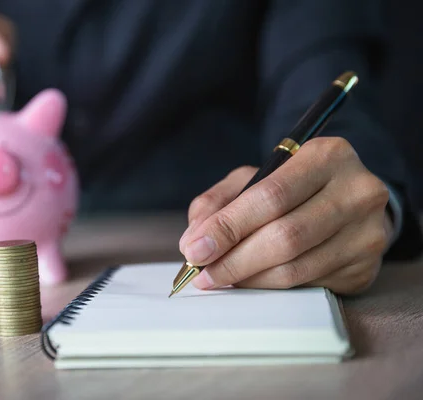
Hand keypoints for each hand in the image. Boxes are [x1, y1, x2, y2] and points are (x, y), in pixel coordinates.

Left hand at [179, 137, 391, 294]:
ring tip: (220, 278)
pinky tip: (252, 282)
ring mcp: (367, 233)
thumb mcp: (254, 178)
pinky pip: (308, 286)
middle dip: (234, 260)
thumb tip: (194, 241)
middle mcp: (357, 192)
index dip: (229, 227)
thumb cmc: (294, 186)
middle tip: (202, 274)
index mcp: (327, 156)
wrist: (350, 201)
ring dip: (249, 279)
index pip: (271, 196)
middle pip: (285, 236)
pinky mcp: (366, 268)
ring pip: (296, 268)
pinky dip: (271, 288)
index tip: (195, 250)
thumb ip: (218, 201)